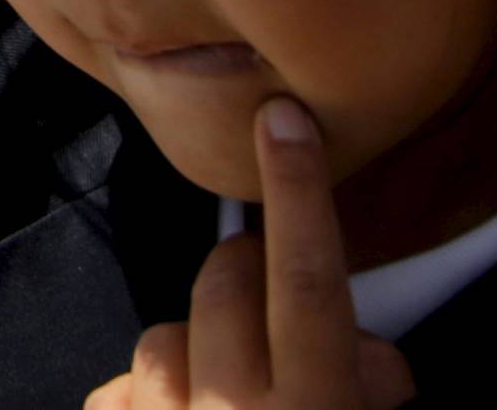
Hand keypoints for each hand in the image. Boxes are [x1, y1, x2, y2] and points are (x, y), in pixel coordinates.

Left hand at [84, 101, 413, 409]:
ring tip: (227, 399)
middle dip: (244, 277)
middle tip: (270, 313)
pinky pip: (120, 385)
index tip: (283, 117)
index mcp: (313, 409)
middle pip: (226, 284)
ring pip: (163, 334)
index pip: (309, 281)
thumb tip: (376, 352)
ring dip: (193, 355)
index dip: (298, 194)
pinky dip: (146, 398)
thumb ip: (362, 388)